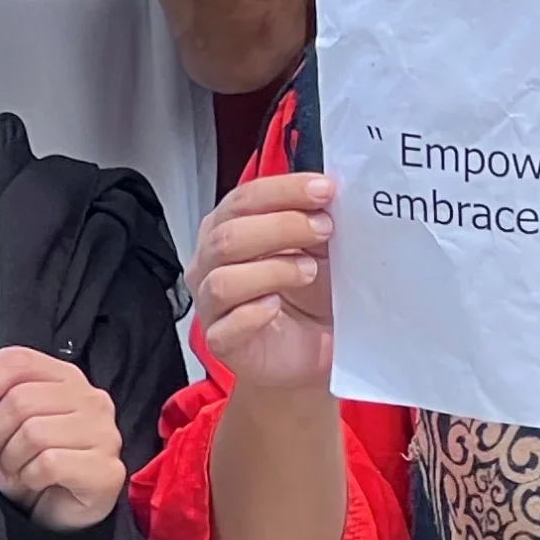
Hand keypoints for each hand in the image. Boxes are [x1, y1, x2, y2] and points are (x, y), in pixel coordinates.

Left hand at [0, 347, 127, 530]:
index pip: (18, 359)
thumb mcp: (7, 424)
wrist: (60, 513)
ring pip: (33, 433)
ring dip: (12, 459)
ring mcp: (105, 434)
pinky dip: (30, 477)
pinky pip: (49, 464)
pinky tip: (37, 482)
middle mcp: (92, 399)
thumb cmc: (32, 463)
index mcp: (67, 378)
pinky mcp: (106, 470)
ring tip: (18, 470)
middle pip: (21, 399)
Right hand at [193, 173, 336, 392]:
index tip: (323, 189)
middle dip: (282, 226)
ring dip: (273, 270)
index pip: (243, 199)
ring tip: (309, 271)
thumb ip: (314, 218)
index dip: (283, 191)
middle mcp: (210, 264)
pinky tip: (277, 307)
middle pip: (228, 236)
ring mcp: (211, 304)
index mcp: (227, 229)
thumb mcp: (317, 247)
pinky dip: (253, 314)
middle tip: (324, 228)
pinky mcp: (221, 342)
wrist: (310, 350)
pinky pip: (226, 327)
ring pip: (223, 280)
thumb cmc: (306, 295)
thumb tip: (329, 192)